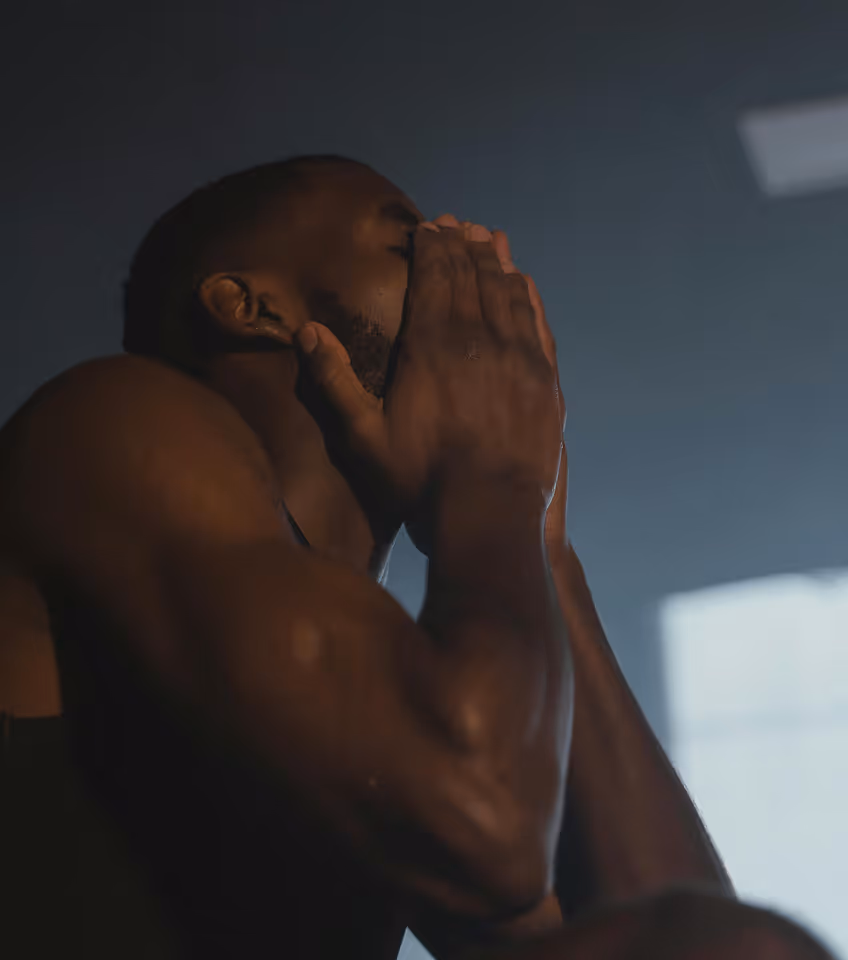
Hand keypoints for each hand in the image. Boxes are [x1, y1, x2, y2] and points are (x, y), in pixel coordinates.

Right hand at [296, 215, 564, 543]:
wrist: (489, 512)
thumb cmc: (420, 478)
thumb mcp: (362, 436)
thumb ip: (334, 380)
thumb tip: (306, 330)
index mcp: (432, 344)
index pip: (434, 276)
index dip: (431, 245)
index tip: (428, 225)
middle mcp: (479, 338)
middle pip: (472, 274)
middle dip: (461, 243)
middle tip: (455, 222)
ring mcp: (519, 356)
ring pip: (508, 291)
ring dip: (496, 260)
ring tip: (487, 236)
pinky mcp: (545, 379)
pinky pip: (538, 322)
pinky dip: (529, 295)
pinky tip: (524, 281)